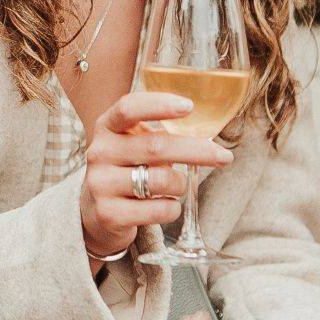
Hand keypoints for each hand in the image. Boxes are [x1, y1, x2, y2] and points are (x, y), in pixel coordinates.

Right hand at [79, 91, 232, 258]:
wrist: (95, 212)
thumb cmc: (126, 170)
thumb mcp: (133, 144)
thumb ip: (158, 133)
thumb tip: (207, 131)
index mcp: (107, 127)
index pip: (129, 108)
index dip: (159, 105)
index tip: (189, 106)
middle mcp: (100, 152)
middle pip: (156, 146)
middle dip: (197, 151)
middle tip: (224, 157)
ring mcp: (101, 184)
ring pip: (161, 180)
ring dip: (180, 184)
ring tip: (176, 186)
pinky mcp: (108, 213)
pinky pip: (157, 210)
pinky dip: (172, 208)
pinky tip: (165, 206)